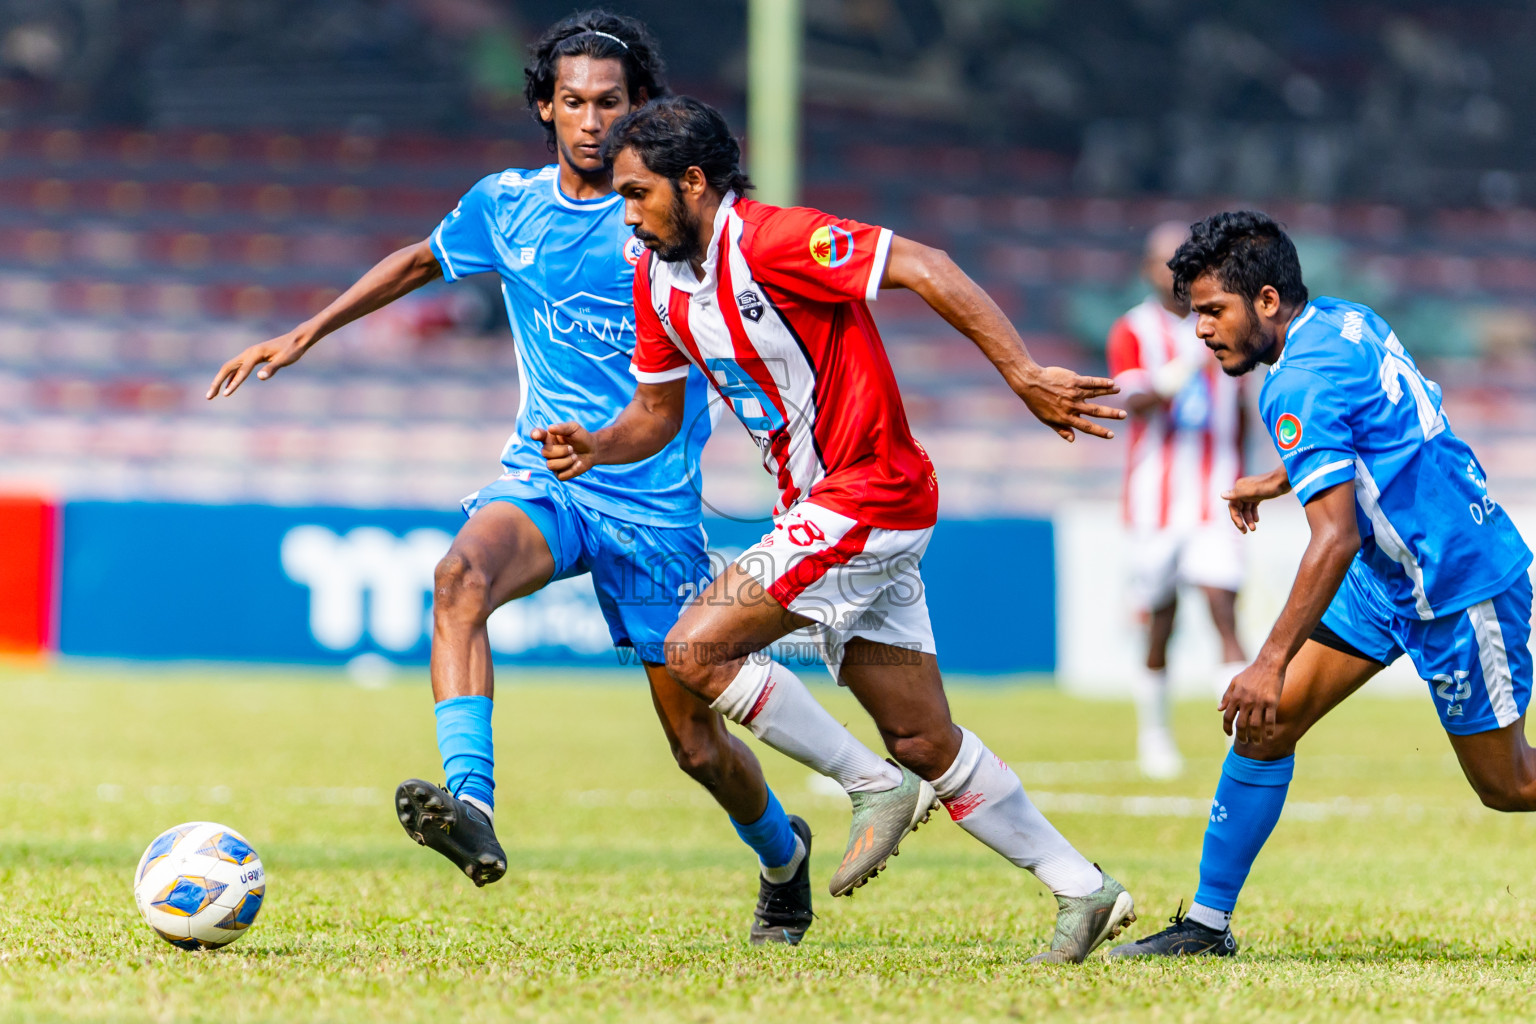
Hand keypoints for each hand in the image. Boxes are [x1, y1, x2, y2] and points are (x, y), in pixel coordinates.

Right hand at [207, 329, 310, 398]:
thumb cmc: (293, 350)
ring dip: (220, 381)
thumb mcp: (285, 360)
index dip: (234, 384)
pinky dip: (231, 378)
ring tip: (213, 395)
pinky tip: (229, 387)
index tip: (226, 395)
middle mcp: (248, 353)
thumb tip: (260, 377)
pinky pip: (237, 369)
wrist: (297, 339)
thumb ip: (272, 368)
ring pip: (230, 368)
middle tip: (209, 397)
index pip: (241, 371)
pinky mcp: (253, 358)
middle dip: (217, 382)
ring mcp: (249, 355)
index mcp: (255, 353)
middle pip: (227, 368)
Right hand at [533, 421, 598, 479]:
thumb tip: (550, 428)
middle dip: (561, 451)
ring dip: (566, 461)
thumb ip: (563, 427)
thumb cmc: (581, 437)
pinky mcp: (560, 474)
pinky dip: (572, 469)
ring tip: (575, 456)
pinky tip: (578, 463)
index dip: (535, 435)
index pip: (537, 435)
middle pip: (545, 453)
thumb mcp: (574, 428)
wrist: (593, 450)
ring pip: (550, 465)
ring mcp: (553, 463)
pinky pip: (561, 476)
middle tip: (572, 448)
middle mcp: (548, 451)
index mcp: (549, 438)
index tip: (536, 435)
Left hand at [1010, 365, 1125, 441]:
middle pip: (1096, 411)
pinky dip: (1102, 383)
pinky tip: (1111, 383)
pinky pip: (1091, 382)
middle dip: (1111, 414)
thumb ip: (1061, 429)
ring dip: (1109, 394)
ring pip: (1096, 394)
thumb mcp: (1047, 419)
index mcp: (1066, 417)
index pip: (1086, 427)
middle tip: (1124, 415)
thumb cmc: (1037, 402)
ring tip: (1119, 392)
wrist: (1030, 383)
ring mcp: (1074, 392)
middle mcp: (1072, 406)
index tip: (1111, 435)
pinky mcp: (1074, 380)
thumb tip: (1072, 439)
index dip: (1099, 431)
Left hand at [1220, 660, 1283, 744]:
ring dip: (1255, 737)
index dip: (1227, 728)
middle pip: (1241, 724)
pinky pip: (1270, 720)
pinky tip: (1269, 736)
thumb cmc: (1251, 673)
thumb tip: (1219, 709)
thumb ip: (1227, 696)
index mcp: (1236, 697)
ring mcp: (1259, 702)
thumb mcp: (1235, 682)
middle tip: (1244, 741)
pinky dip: (1269, 730)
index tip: (1229, 734)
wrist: (1269, 664)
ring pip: (1255, 725)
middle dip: (1241, 736)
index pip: (1227, 716)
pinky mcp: (1272, 702)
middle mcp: (1246, 701)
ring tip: (1257, 742)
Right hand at [1222, 467, 1291, 533]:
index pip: (1232, 507)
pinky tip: (1257, 520)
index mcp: (1238, 489)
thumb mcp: (1252, 492)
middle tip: (1245, 531)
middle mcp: (1242, 490)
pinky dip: (1254, 513)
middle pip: (1238, 509)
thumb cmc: (1268, 486)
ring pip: (1246, 509)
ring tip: (1254, 528)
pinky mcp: (1258, 494)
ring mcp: (1250, 492)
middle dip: (1242, 520)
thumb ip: (1236, 494)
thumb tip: (1222, 495)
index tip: (1241, 527)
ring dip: (1249, 519)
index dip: (1235, 518)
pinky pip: (1252, 506)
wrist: (1283, 480)